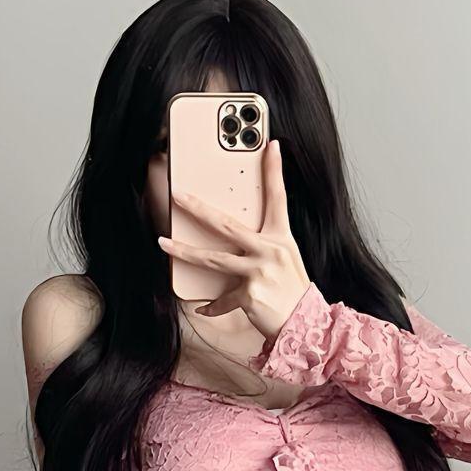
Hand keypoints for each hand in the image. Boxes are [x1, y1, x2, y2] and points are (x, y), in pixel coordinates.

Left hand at [157, 138, 310, 342]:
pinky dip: (211, 305)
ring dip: (184, 251)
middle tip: (178, 194)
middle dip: (199, 208)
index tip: (271, 144)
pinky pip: (222, 299)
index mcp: (282, 238)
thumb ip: (263, 245)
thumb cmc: (292, 291)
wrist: (307, 326)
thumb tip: (232, 236)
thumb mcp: (284, 260)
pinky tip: (201, 307)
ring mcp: (259, 272)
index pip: (278, 197)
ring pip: (212, 258)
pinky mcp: (250, 295)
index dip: (275, 170)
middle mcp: (270, 250)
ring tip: (163, 243)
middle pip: (227, 224)